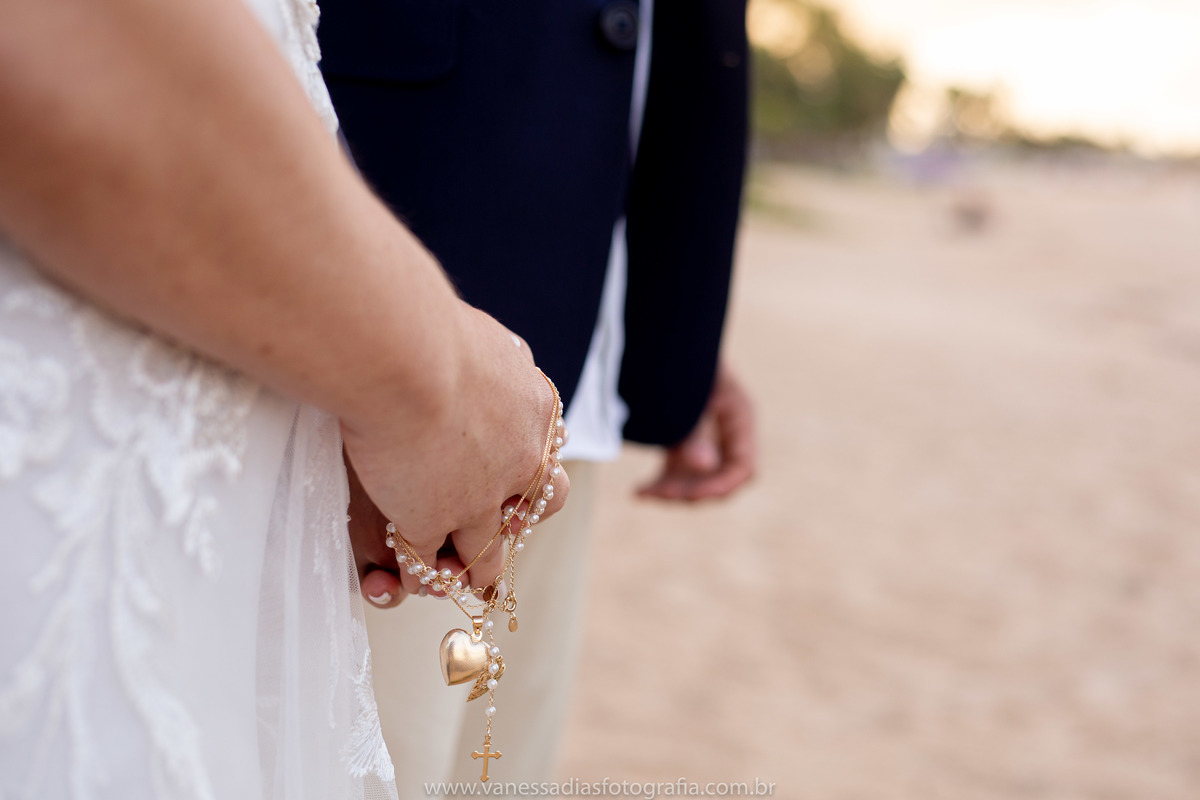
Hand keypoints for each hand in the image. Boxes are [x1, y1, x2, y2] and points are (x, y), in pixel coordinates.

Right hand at [344, 305, 568, 607]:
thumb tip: (507, 352)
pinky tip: (404, 572)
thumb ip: (497, 355)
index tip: (509, 474)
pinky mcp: (432, 520)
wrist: (404, 353)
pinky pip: (430, 562)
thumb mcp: (485, 335)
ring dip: (469, 564)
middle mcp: (520, 460)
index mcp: (535, 410)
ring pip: (486, 552)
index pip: (546, 451)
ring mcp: (478, 498)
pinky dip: (418, 571)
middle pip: (535, 508)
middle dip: (514, 520)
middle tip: (493, 524)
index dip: (526, 467)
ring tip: (451, 570)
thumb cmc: (428, 324)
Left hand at [638, 361, 754, 501]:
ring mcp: (707, 440)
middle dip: (690, 491)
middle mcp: (728, 434)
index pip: (743, 468)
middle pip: (719, 479)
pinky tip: (638, 491)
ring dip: (673, 492)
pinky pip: (680, 474)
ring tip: (641, 492)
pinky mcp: (686, 443)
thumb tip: (703, 465)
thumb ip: (696, 430)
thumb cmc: (680, 361)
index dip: (720, 486)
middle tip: (657, 493)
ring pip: (698, 481)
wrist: (667, 341)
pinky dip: (662, 485)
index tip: (688, 495)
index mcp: (739, 419)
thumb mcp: (688, 395)